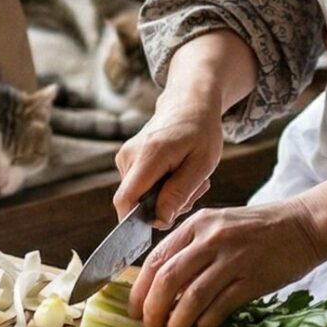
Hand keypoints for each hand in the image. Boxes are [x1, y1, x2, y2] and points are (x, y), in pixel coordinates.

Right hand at [113, 101, 223, 229]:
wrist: (190, 105)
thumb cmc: (200, 132)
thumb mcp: (201, 165)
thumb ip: (178, 194)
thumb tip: (158, 221)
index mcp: (148, 156)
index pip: (126, 200)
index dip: (137, 221)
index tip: (163, 221)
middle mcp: (129, 156)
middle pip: (135, 202)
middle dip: (164, 207)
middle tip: (193, 191)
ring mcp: (125, 157)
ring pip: (139, 197)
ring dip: (165, 197)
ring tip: (187, 179)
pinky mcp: (127, 160)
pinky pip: (139, 187)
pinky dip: (159, 188)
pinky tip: (176, 174)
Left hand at [131, 199, 326, 326]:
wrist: (304, 225)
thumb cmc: (260, 229)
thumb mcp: (219, 225)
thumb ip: (192, 248)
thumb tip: (163, 286)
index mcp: (197, 224)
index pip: (155, 259)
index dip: (140, 290)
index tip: (136, 311)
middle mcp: (210, 238)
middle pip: (167, 279)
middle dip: (152, 310)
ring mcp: (232, 258)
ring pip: (191, 296)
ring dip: (177, 322)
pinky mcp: (253, 278)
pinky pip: (220, 306)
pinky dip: (206, 323)